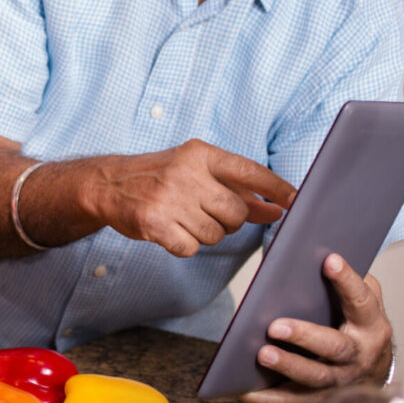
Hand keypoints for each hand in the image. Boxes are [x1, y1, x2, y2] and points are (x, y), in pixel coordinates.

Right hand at [89, 139, 294, 256]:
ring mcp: (169, 199)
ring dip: (204, 234)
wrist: (108, 184)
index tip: (295, 201)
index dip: (276, 188)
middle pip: (237, 212)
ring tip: (182, 218)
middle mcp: (186, 173)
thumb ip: (237, 189)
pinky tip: (169, 230)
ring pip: (216, 234)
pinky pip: (191, 248)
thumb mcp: (196, 171)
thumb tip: (277, 209)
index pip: (250, 170)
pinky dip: (184, 245)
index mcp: (200, 154)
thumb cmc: (160, 177)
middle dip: (229, 221)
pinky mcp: (155, 224)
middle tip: (207, 213)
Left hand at [239, 254, 394, 402]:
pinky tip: (241, 389)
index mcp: (371, 324)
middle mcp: (359, 355)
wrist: (374, 365)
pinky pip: (293, 400)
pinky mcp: (320, 396)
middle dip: (305, 336)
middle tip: (275, 326)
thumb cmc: (358, 322)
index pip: (361, 301)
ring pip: (315, 377)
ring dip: (287, 366)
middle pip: (335, 348)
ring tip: (260, 354)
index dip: (347, 281)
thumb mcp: (362, 297)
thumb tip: (313, 254)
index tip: (330, 260)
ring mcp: (340, 379)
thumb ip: (346, 280)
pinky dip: (267, 397)